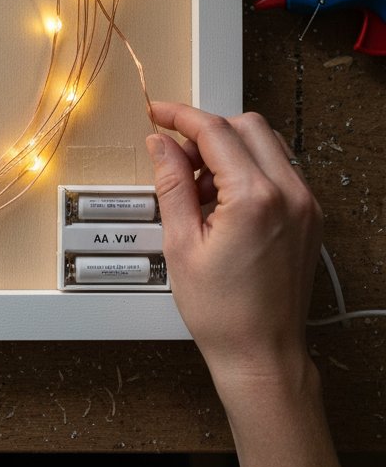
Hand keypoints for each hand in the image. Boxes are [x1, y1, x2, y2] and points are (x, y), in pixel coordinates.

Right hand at [146, 102, 322, 394]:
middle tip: (175, 154)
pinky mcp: (310, 217)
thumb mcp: (180, 243)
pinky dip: (247, 168)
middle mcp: (290, 195)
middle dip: (206, 129)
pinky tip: (221, 199)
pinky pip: (278, 169)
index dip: (180, 115)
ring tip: (197, 185)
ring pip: (266, 143)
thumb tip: (161, 144)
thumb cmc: (222, 312)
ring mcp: (306, 205)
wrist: (262, 353)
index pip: (216, 131)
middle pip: (247, 126)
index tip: (157, 112)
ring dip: (228, 148)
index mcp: (255, 199)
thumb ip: (171, 183)